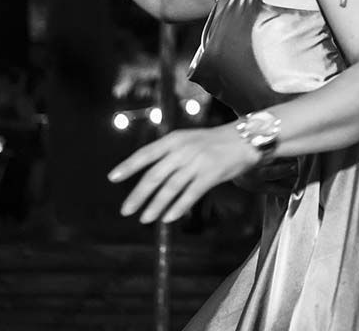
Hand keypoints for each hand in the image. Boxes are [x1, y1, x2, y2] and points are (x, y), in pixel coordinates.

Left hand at [108, 124, 260, 223]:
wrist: (245, 139)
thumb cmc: (214, 142)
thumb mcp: (189, 140)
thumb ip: (170, 154)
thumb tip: (150, 175)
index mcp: (174, 139)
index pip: (146, 153)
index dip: (128, 165)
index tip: (113, 177)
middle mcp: (183, 150)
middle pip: (154, 175)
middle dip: (138, 194)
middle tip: (126, 210)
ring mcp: (197, 162)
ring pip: (170, 188)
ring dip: (155, 205)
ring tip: (145, 218)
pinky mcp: (210, 175)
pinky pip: (190, 194)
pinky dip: (178, 207)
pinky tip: (168, 218)